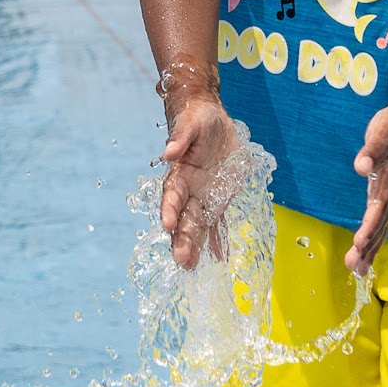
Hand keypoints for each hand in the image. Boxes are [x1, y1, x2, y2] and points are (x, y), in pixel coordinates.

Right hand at [159, 87, 241, 269]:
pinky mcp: (218, 199)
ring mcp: (202, 197)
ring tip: (191, 266)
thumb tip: (169, 153)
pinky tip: (219, 256)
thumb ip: (181, 138)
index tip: (168, 225)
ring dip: (195, 245)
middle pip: (183, 218)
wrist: (209, 120)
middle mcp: (188, 191)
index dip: (170, 210)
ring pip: (197, 226)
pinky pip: (218, 222)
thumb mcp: (191, 124)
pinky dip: (217, 239)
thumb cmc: (196, 121)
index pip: (172, 195)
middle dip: (181, 239)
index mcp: (179, 174)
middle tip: (182, 260)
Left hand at [346, 101, 387, 275]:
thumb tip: (361, 167)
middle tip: (355, 268)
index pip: (378, 209)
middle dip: (368, 248)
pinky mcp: (387, 194)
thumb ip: (371, 153)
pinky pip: (381, 221)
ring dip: (371, 249)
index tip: (359, 244)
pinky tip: (368, 250)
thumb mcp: (381, 134)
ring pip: (381, 227)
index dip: (369, 228)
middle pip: (379, 226)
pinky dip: (374, 237)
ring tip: (359, 270)